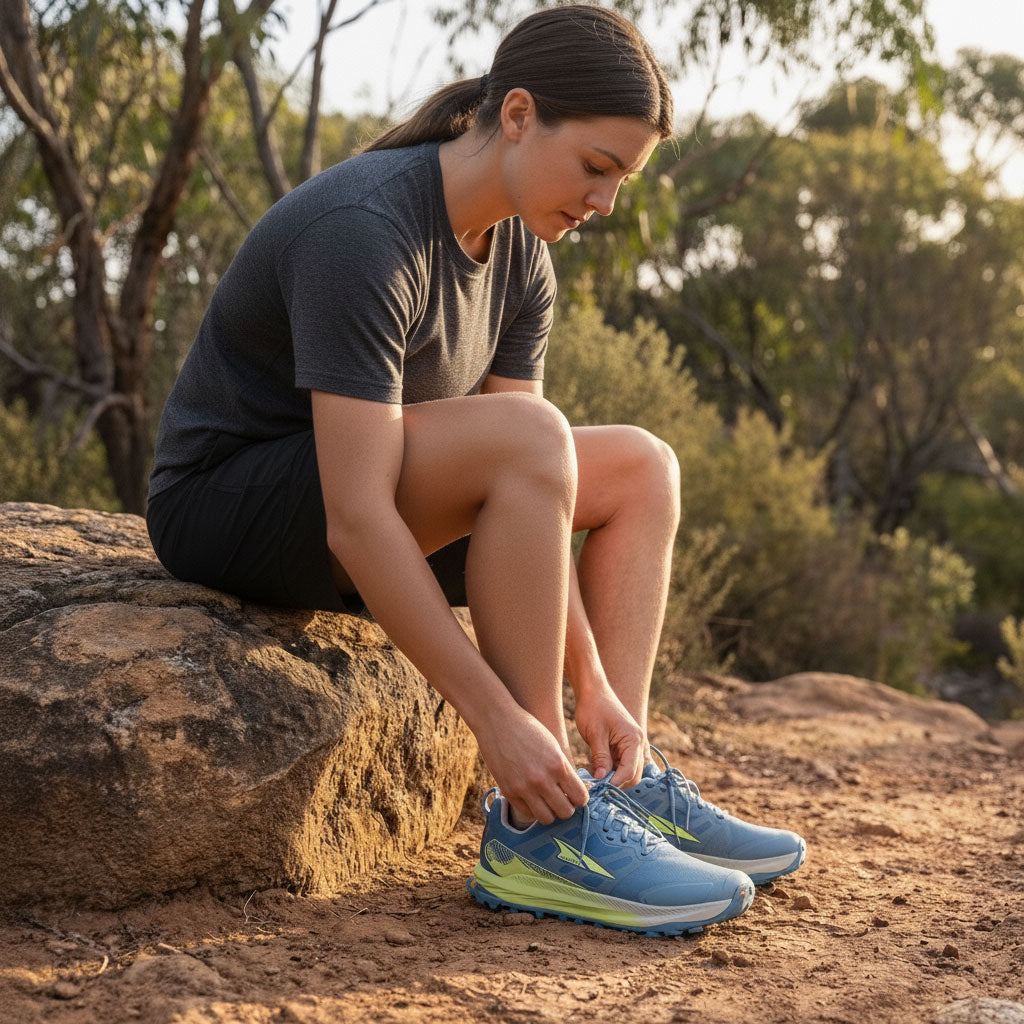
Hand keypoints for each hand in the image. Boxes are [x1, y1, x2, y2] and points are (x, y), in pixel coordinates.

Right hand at [474, 706, 588, 825]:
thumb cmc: (528, 730)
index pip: (580, 797)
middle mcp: (542, 779)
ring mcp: (524, 787)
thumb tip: (576, 792)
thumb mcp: (553, 746)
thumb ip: (564, 770)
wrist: (497, 721)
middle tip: (562, 799)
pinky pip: (527, 812)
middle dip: (566, 807)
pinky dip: (532, 808)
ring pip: (547, 818)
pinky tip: (531, 796)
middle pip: (565, 812)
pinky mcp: (508, 791)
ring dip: (549, 811)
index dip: (580, 798)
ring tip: (547, 800)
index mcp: (558, 765)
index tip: (576, 795)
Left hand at [574, 685, 645, 788]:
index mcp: (633, 740)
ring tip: (593, 776)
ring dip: (612, 777)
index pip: (629, 770)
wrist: (593, 691)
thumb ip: (600, 758)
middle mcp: (637, 744)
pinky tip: (594, 768)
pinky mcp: (623, 746)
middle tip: (595, 785)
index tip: (599, 790)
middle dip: (615, 783)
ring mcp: (631, 746)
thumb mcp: (595, 734)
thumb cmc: (593, 708)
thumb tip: (601, 780)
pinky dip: (610, 770)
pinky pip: (620, 765)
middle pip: (632, 775)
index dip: (615, 783)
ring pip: (626, 772)